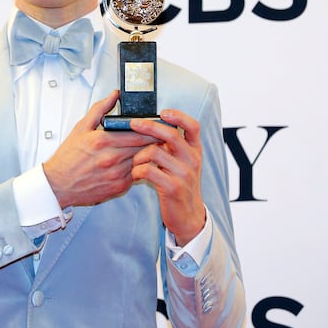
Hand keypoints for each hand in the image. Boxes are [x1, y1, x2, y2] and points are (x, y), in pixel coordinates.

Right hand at [43, 91, 158, 208]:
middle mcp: (112, 158)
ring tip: (151, 148)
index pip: (138, 132)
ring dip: (148, 154)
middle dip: (154, 140)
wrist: (58, 184)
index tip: (156, 125)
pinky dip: (139, 167)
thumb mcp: (81, 128)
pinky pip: (137, 174)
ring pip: (143, 160)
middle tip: (160, 135)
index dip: (152, 128)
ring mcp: (116, 174)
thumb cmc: (68, 157)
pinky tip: (136, 162)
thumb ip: (100, 109)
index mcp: (103, 140)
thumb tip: (114, 95)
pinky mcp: (119, 187)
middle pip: (145, 146)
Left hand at [130, 110, 205, 245]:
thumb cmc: (179, 185)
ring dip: (138, 155)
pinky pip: (148, 170)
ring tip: (135, 163)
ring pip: (154, 151)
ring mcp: (184, 174)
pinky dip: (137, 170)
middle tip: (133, 124)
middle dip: (149, 126)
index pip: (193, 126)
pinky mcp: (173, 187)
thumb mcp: (182, 163)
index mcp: (195, 151)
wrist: (188, 216)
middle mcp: (192, 159)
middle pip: (171, 134)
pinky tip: (136, 175)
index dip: (179, 116)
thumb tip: (151, 127)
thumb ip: (172, 147)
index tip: (163, 112)